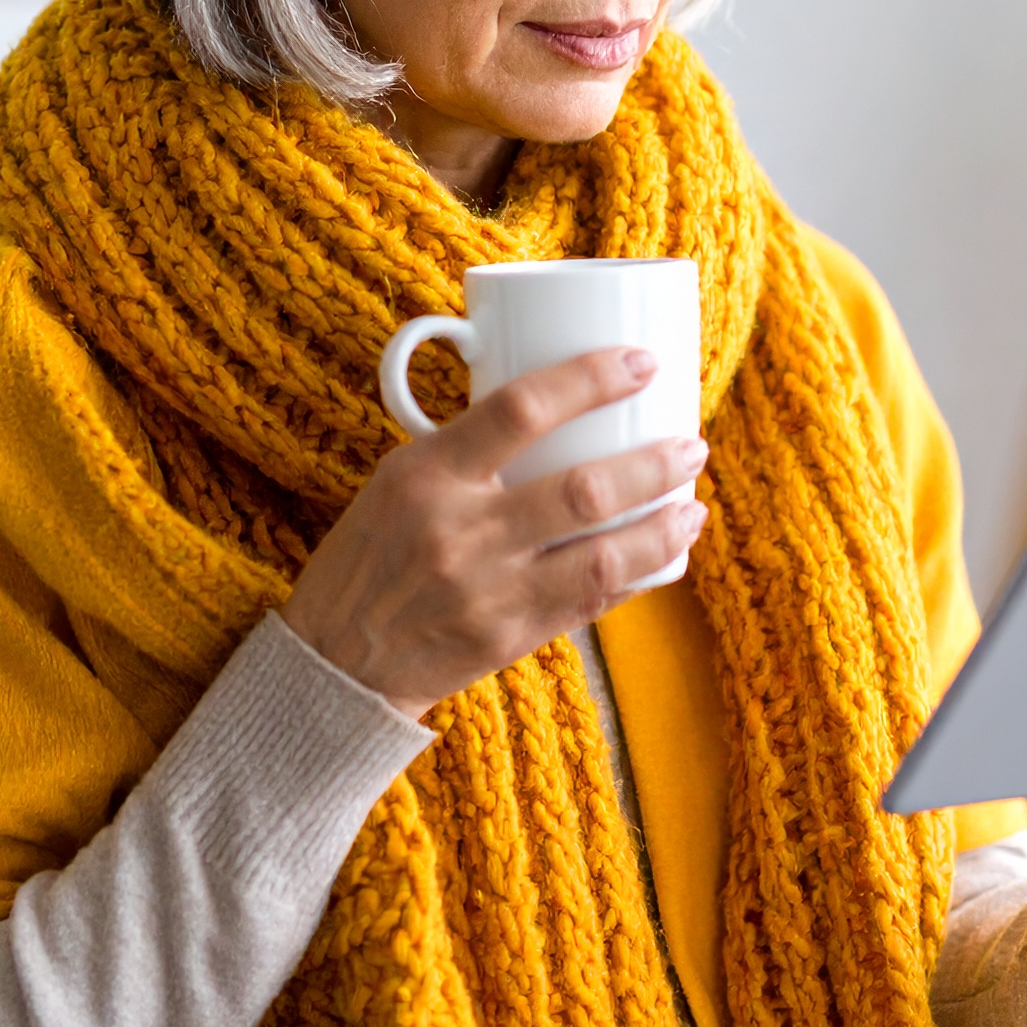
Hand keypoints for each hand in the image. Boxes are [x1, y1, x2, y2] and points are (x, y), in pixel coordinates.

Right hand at [280, 347, 707, 717]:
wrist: (333, 664)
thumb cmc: (373, 554)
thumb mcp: (399, 480)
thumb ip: (470, 448)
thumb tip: (564, 404)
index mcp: (426, 473)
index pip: (520, 407)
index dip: (591, 379)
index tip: (642, 362)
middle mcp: (458, 531)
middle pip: (583, 488)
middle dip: (654, 464)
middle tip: (691, 445)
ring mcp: (486, 590)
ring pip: (602, 555)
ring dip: (663, 526)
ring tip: (693, 504)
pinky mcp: (508, 639)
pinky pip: (591, 601)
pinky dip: (637, 574)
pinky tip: (665, 555)